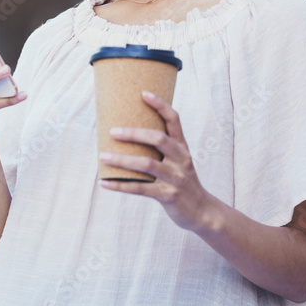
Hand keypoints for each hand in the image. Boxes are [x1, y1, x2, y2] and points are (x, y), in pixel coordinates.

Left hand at [99, 90, 211, 231]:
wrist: (202, 212)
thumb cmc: (181, 181)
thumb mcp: (178, 161)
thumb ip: (161, 148)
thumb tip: (126, 133)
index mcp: (182, 147)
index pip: (174, 120)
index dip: (160, 105)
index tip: (143, 93)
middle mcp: (181, 159)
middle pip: (158, 139)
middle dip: (134, 133)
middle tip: (112, 131)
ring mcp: (176, 178)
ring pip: (147, 164)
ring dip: (122, 160)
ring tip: (103, 157)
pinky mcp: (168, 195)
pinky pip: (140, 189)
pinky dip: (120, 185)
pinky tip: (104, 182)